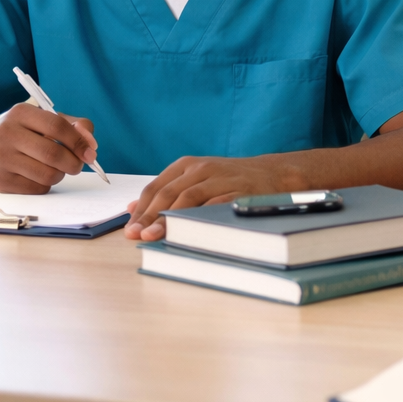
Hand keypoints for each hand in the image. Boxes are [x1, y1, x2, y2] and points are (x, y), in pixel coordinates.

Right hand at [0, 102, 98, 193]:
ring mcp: (0, 158)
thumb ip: (73, 125)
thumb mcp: (42, 120)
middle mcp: (7, 134)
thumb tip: (90, 144)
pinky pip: (37, 188)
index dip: (78, 141)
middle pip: (54, 154)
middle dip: (74, 163)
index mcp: (20, 113)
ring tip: (55, 168)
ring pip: (48, 174)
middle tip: (77, 165)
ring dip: (60, 174)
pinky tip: (37, 175)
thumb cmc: (20, 134)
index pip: (57, 126)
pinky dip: (46, 184)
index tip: (89, 152)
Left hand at [125, 155, 298, 240]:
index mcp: (187, 165)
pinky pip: (215, 206)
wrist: (272, 173)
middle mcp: (201, 168)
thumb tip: (130, 209)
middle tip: (137, 235)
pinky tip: (187, 232)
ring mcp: (221, 178)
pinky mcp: (239, 191)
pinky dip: (198, 219)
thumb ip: (166, 192)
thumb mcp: (195, 179)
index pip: (155, 188)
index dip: (140, 209)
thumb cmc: (230, 179)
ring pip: (188, 199)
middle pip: (168, 193)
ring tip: (154, 236)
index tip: (130, 229)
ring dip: (168, 219)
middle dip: (149, 216)